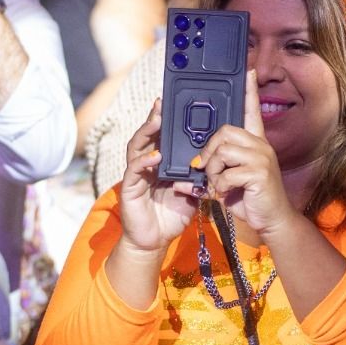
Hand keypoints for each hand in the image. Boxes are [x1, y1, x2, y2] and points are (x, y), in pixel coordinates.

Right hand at [117, 98, 198, 253]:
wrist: (154, 240)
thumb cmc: (171, 214)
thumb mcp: (191, 191)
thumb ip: (199, 175)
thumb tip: (216, 161)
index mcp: (160, 163)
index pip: (161, 137)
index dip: (165, 120)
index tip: (173, 103)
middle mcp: (146, 165)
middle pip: (147, 136)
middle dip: (154, 119)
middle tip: (162, 104)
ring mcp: (136, 175)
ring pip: (137, 148)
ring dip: (146, 133)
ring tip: (157, 120)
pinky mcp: (129, 189)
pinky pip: (135, 171)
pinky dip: (144, 162)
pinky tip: (154, 155)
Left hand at [195, 72, 302, 239]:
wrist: (273, 220)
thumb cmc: (251, 198)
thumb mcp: (230, 181)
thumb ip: (214, 171)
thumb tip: (188, 174)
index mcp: (256, 142)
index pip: (252, 110)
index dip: (249, 91)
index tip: (249, 70)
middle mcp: (261, 145)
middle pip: (225, 131)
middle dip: (209, 151)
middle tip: (206, 170)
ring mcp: (262, 158)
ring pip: (223, 151)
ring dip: (213, 171)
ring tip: (218, 185)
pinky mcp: (260, 173)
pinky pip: (228, 173)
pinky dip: (220, 186)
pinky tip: (226, 194)